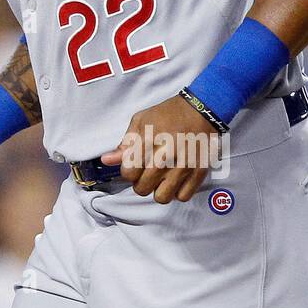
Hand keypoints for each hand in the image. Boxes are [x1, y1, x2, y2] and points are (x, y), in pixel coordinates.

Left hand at [100, 93, 221, 204]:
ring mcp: (183, 167)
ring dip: (158, 190)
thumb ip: (125, 143)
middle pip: (142, 188)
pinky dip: (177, 192)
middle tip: (147, 171)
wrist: (200, 110)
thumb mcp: (141, 121)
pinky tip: (175, 180)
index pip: (128, 173)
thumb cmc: (167, 114)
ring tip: (161, 178)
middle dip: (140, 182)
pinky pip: (182, 196)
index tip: (133, 165)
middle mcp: (165, 157)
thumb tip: (107, 160)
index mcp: (148, 142)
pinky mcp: (199, 172)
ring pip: (162, 197)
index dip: (128, 171)